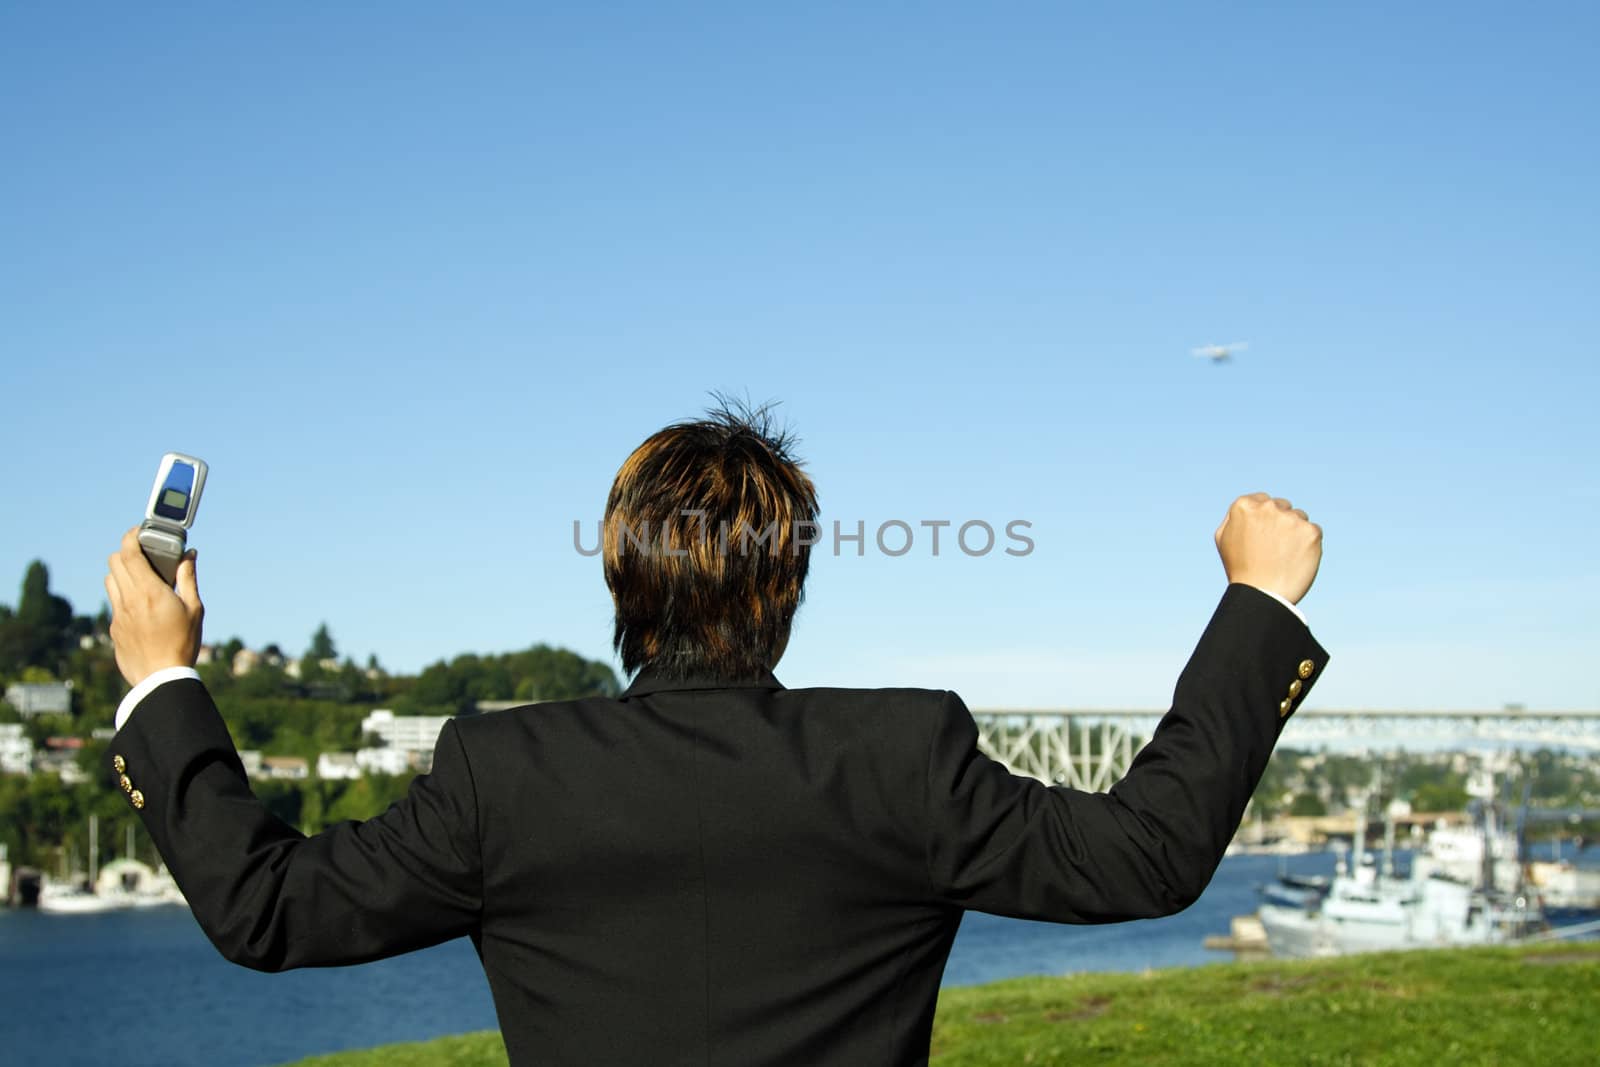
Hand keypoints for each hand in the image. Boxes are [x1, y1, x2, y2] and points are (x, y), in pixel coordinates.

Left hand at [105, 527, 204, 685]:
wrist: (160, 678)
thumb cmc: (182, 643)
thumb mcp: (194, 609)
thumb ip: (188, 578)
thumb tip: (189, 555)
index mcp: (150, 591)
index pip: (129, 552)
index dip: (131, 536)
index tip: (140, 531)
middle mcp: (129, 599)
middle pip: (114, 561)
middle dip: (127, 552)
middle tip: (144, 555)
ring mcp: (118, 614)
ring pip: (110, 580)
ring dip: (122, 573)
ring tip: (141, 579)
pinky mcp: (114, 627)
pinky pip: (114, 602)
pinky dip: (123, 594)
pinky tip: (140, 605)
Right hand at [1214, 493, 1322, 604]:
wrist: (1261, 593)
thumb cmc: (1240, 569)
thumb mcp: (1223, 538)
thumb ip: (1235, 516)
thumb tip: (1249, 505)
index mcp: (1244, 506)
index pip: (1262, 500)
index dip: (1264, 519)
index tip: (1263, 535)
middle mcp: (1268, 507)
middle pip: (1283, 506)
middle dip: (1281, 522)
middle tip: (1274, 548)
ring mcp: (1291, 518)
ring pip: (1299, 517)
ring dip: (1296, 531)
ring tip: (1285, 555)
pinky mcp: (1311, 531)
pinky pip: (1314, 531)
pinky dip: (1308, 544)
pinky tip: (1296, 559)